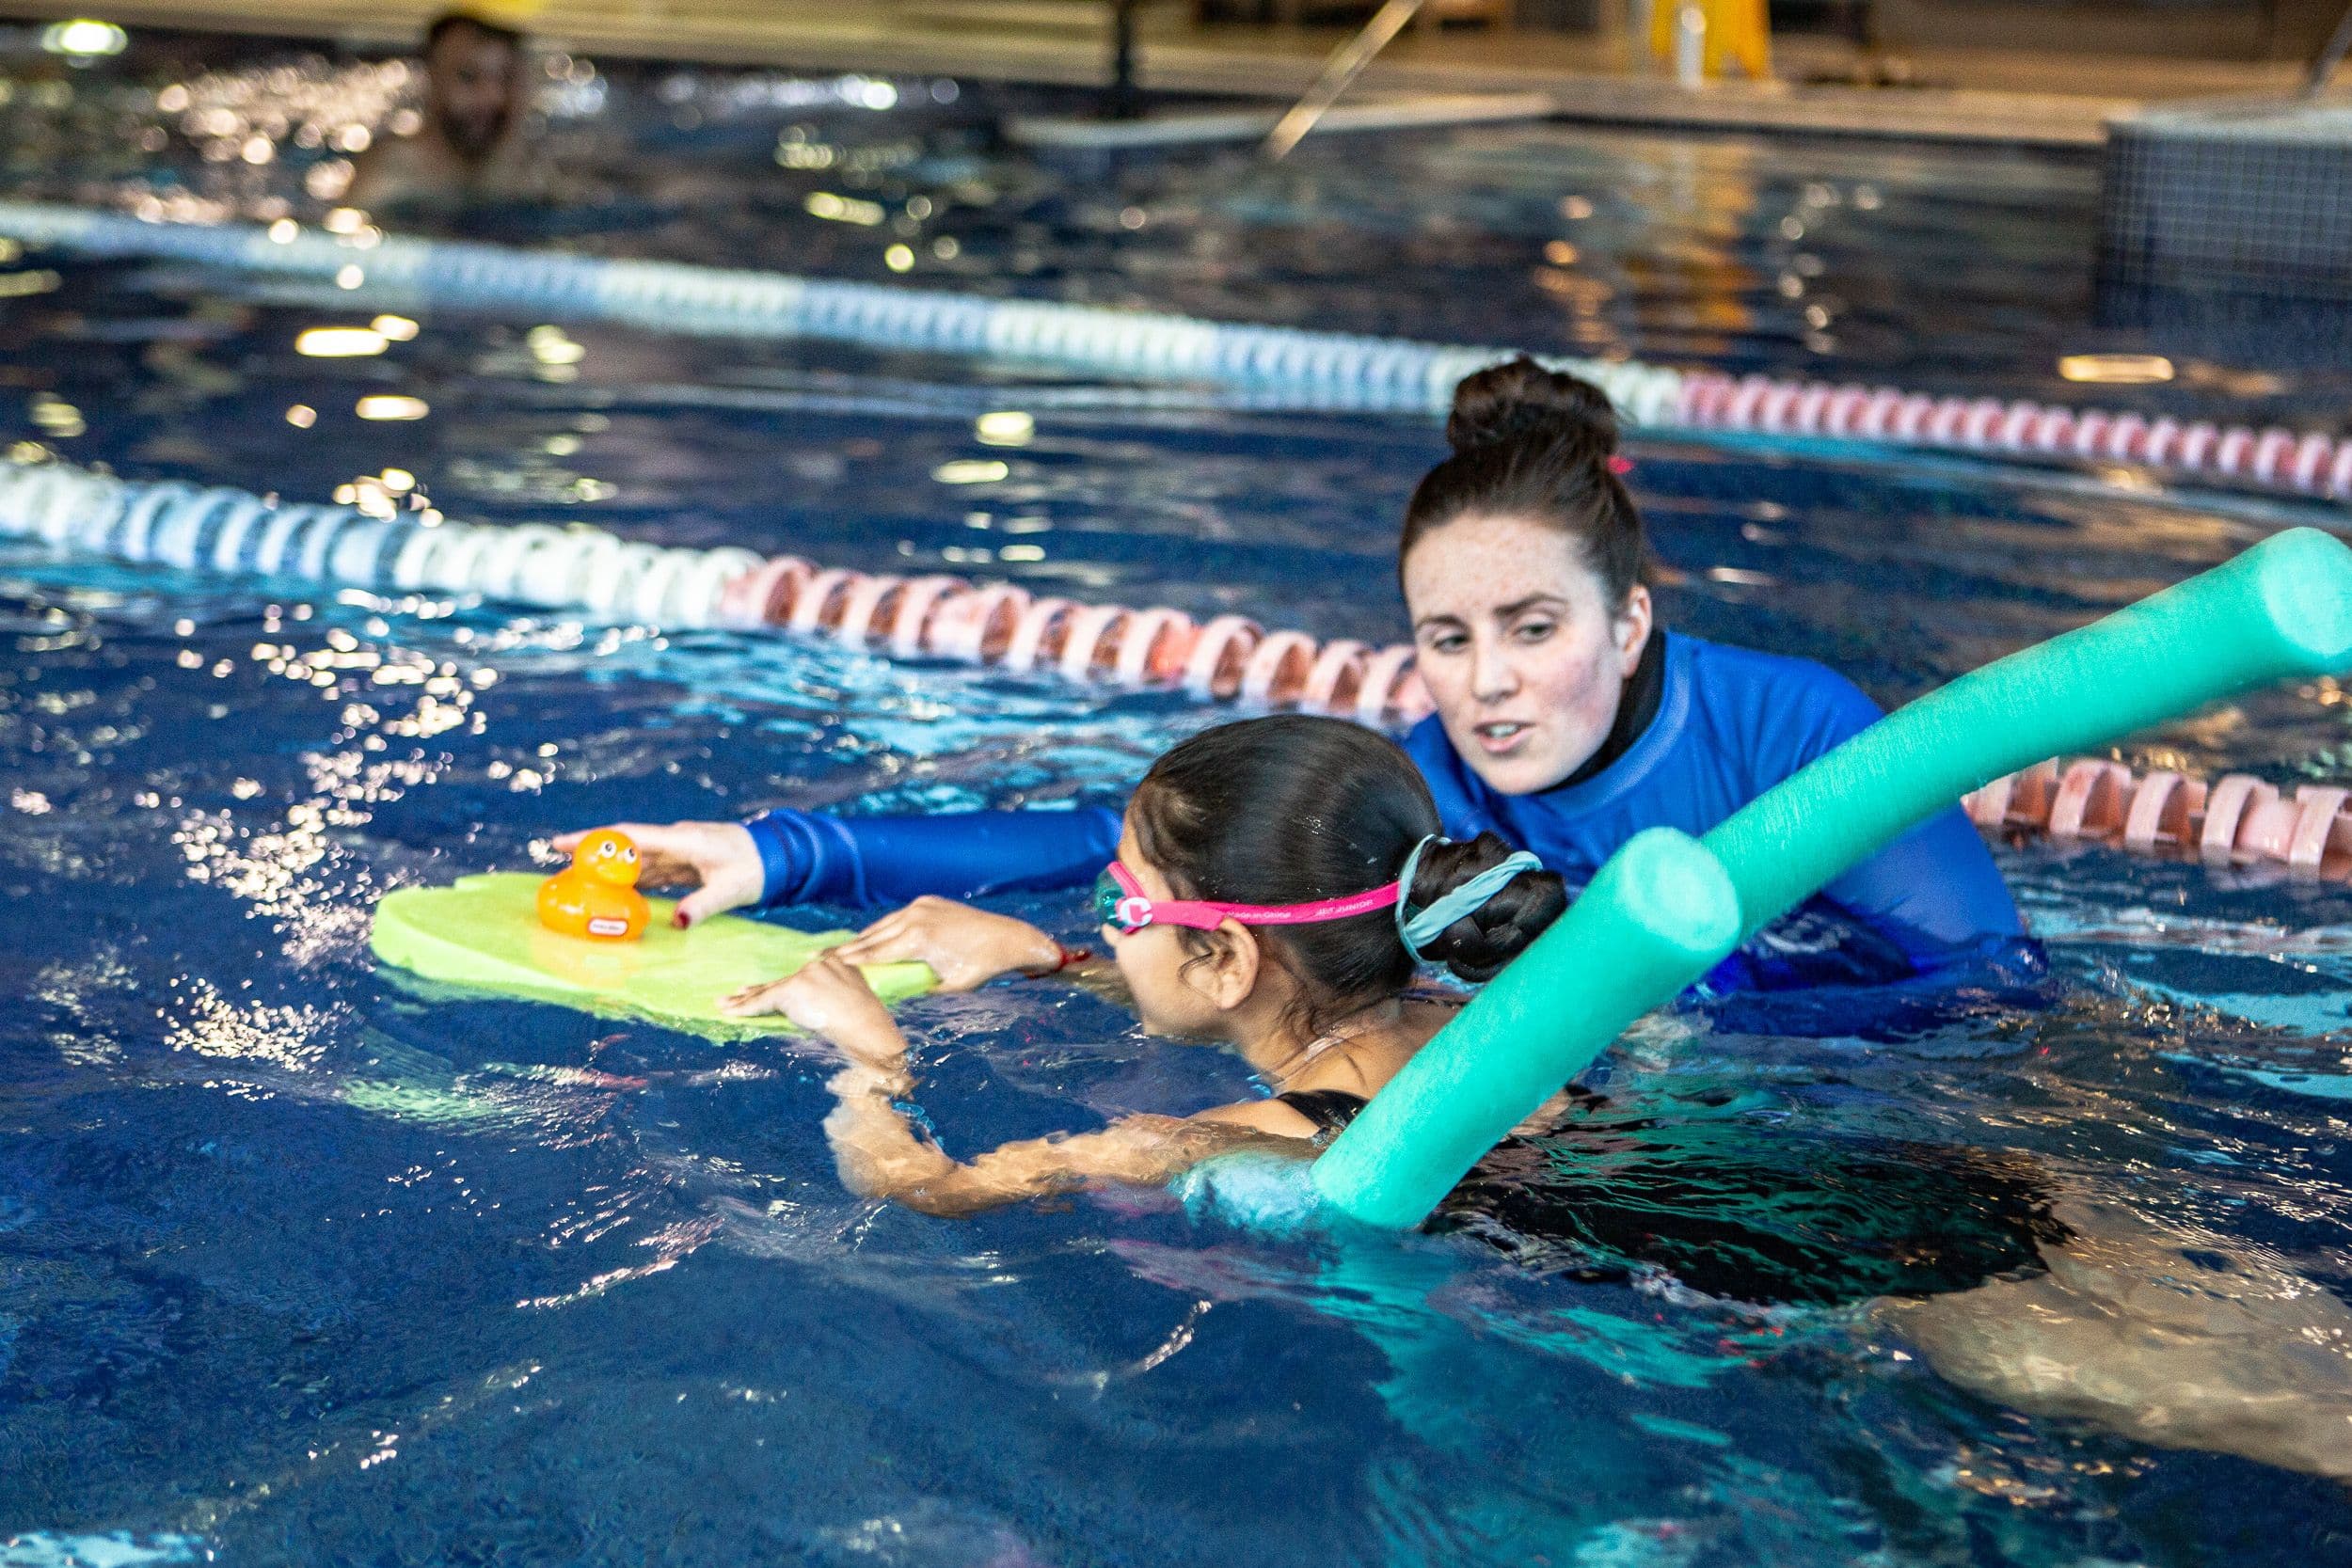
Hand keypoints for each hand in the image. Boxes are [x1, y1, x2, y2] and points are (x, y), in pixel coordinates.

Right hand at [551, 819, 760, 928]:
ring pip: (637, 859)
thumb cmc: (757, 869)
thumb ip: (702, 905)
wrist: (779, 856)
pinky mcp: (686, 862)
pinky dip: (632, 878)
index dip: (595, 838)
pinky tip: (615, 889)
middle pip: (626, 847)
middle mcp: (677, 841)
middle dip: (593, 853)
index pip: (630, 837)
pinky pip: (652, 869)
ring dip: (610, 868)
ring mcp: (680, 850)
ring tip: (579, 880)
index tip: (561, 842)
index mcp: (683, 840)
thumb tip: (677, 924)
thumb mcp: (730, 890)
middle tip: (557, 864)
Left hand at [722, 952, 903, 1067]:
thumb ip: (836, 992)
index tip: (766, 985)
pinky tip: (730, 1011)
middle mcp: (818, 965)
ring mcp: (804, 976)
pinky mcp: (792, 989)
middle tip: (736, 994)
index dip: (780, 983)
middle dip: (758, 991)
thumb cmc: (868, 1025)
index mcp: (836, 963)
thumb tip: (820, 1003)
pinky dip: (746, 1008)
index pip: (801, 976)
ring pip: (770, 991)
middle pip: (782, 982)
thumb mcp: (855, 999)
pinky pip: (763, 1001)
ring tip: (724, 1003)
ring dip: (745, 1001)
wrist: (869, 1030)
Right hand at [828, 895, 1062, 991]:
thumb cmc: (982, 968)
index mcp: (918, 939)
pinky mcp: (927, 901)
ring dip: (864, 938)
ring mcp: (921, 906)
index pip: (876, 953)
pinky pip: (898, 918)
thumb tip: (897, 997)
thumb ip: (921, 991)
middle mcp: (915, 917)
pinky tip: (871, 938)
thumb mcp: (950, 987)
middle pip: (873, 937)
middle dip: (848, 949)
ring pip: (884, 925)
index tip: (829, 968)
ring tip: (840, 950)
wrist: (1009, 938)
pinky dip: (883, 928)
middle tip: (820, 957)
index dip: (851, 962)